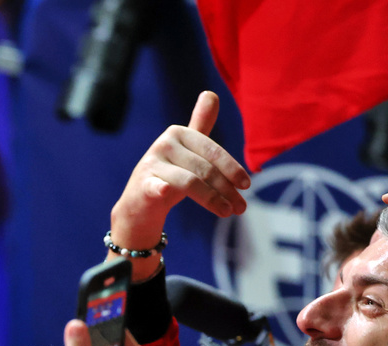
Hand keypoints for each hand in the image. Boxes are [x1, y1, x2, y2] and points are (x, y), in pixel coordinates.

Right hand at [109, 92, 249, 262]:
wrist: (140, 201)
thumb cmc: (170, 174)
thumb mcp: (187, 149)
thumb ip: (200, 123)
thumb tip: (211, 93)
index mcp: (178, 133)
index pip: (212, 151)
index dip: (232, 168)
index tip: (247, 186)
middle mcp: (163, 144)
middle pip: (204, 169)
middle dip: (226, 190)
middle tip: (241, 208)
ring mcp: (151, 165)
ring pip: (189, 182)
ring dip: (212, 200)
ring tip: (227, 212)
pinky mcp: (142, 185)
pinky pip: (155, 186)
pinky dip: (161, 188)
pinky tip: (166, 193)